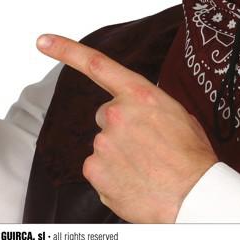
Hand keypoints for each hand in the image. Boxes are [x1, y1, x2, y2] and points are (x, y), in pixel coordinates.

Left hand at [36, 33, 217, 222]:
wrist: (197, 198)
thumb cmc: (192, 158)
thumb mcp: (175, 114)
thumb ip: (145, 104)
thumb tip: (136, 110)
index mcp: (138, 94)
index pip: (96, 64)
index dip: (65, 49)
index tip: (42, 41)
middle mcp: (115, 114)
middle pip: (106, 115)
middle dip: (121, 129)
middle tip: (147, 147)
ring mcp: (102, 143)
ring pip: (104, 145)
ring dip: (120, 155)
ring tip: (147, 168)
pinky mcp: (94, 170)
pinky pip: (99, 170)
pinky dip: (113, 177)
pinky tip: (135, 182)